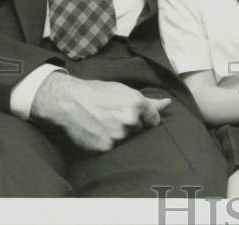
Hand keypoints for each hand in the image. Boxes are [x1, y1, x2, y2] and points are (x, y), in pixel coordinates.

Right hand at [30, 72, 170, 151]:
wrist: (69, 101)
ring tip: (103, 122)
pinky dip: (105, 142)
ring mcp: (118, 135)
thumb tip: (168, 103)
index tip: (134, 115)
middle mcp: (130, 120)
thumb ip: (149, 101)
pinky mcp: (105, 147)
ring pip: (125, 139)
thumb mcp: (125, 91)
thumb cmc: (98, 92)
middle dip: (129, 125)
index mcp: (138, 104)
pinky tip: (97, 131)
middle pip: (139, 129)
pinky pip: (112, 147)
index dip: (144, 118)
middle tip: (112, 115)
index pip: (154, 120)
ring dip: (117, 134)